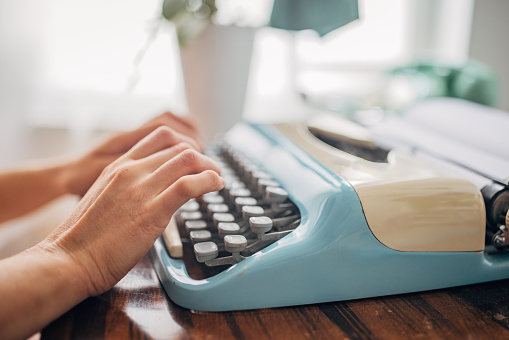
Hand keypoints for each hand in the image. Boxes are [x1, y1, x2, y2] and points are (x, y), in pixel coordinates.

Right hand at [42, 126, 223, 295]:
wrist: (69, 258)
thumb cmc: (85, 236)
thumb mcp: (105, 196)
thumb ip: (128, 187)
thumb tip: (153, 190)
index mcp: (119, 166)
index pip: (160, 137)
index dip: (185, 144)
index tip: (195, 158)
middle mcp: (131, 171)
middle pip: (179, 147)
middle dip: (202, 156)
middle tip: (211, 170)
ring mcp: (142, 189)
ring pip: (187, 159)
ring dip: (210, 166)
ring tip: (217, 178)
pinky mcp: (153, 211)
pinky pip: (188, 185)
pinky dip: (209, 181)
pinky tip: (216, 186)